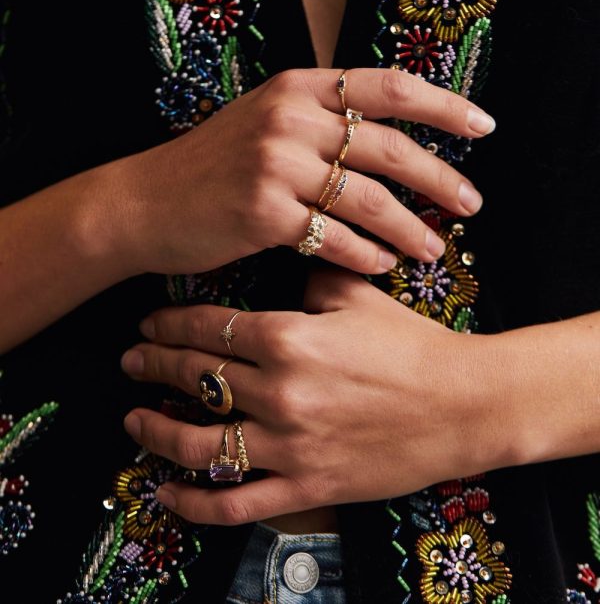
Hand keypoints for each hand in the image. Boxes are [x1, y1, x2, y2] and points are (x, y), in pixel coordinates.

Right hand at [115, 68, 492, 276]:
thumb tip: (386, 142)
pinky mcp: (263, 213)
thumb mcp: (262, 123)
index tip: (482, 128)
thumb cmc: (208, 168)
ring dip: (409, 227)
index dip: (444, 106)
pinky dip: (364, 254)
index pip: (388, 87)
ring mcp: (275, 166)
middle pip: (389, 148)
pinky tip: (382, 265)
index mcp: (298, 89)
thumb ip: (319, 122)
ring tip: (433, 249)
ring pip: (367, 199)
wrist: (144, 203)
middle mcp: (291, 119)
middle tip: (470, 204)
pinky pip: (332, 238)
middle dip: (439, 179)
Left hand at [121, 270, 510, 525]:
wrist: (464, 404)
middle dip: (153, 365)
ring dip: (157, 430)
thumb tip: (285, 274)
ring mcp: (290, 445)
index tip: (150, 323)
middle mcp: (279, 393)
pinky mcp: (307, 486)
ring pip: (199, 443)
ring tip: (134, 419)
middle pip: (195, 377)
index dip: (170, 324)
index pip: (209, 328)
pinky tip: (166, 494)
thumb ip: (312, 280)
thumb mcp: (361, 296)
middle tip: (131, 359)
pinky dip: (195, 503)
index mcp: (290, 339)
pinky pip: (236, 503)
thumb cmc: (414, 347)